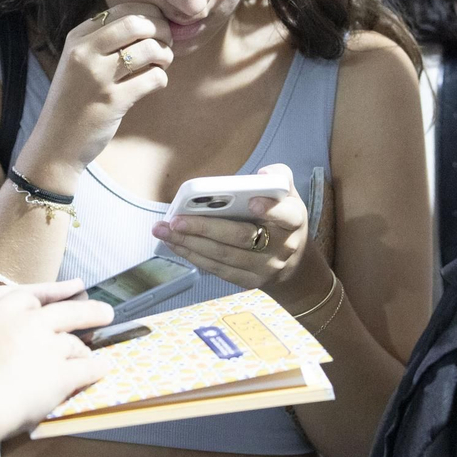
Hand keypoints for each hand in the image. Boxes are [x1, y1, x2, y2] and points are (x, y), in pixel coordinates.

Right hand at [0, 286, 113, 435]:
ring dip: (85, 351)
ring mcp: (50, 348)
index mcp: (5, 310)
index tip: (73, 290)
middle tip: (106, 313)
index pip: (37, 296)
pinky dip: (97, 369)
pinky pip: (87, 369)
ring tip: (92, 355)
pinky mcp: (62, 375)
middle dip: (91, 312)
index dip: (57, 294)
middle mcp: (32, 323)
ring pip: (77, 345)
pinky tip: (103, 369)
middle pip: (71, 312)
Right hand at [16, 4, 172, 187]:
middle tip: (166, 44)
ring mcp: (98, 77)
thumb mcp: (77, 63)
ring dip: (165, 55)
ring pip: (149, 49)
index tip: (157, 28)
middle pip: (137, 23)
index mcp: (77, 38)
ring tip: (162, 64)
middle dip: (162, 31)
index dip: (149, 15)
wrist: (55, 144)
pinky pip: (153, 78)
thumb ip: (103, 42)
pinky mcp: (113, 101)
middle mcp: (85, 53)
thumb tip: (147, 24)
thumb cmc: (72, 102)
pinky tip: (154, 83)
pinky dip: (161, 79)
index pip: (122, 10)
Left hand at [151, 164, 311, 292]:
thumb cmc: (282, 220)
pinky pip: (218, 269)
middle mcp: (281, 247)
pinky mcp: (248, 281)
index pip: (286, 215)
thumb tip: (262, 175)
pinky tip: (175, 244)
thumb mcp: (288, 196)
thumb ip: (278, 179)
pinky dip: (194, 256)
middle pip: (242, 238)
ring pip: (224, 256)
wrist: (293, 264)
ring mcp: (264, 268)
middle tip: (176, 220)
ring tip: (164, 230)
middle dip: (205, 228)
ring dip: (190, 244)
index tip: (251, 201)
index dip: (270, 209)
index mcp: (293, 221)